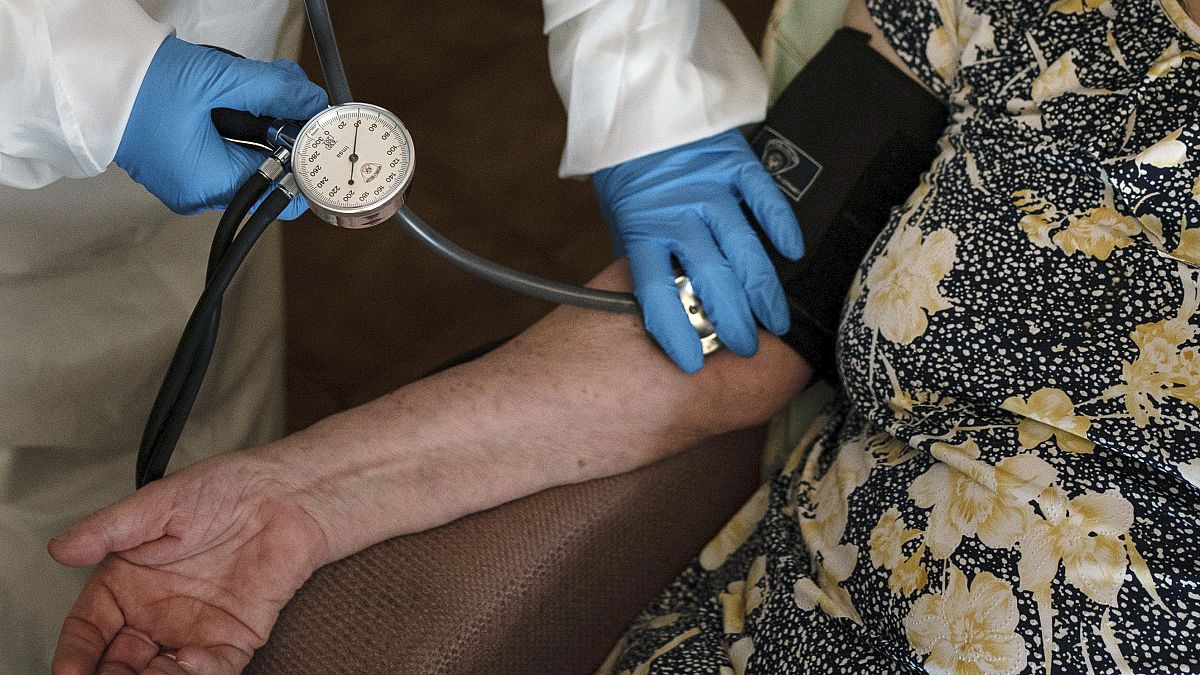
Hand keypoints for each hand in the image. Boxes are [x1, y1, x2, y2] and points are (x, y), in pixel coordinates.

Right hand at [48, 452, 329, 673]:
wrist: (287, 493)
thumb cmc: (226, 489)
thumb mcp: (158, 504)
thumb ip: (109, 529)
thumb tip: (63, 547)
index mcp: (129, 583)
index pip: (89, 629)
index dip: (75, 654)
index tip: (67, 671)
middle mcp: (158, 612)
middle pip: (119, 662)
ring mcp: (196, 628)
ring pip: (162, 673)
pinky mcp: (236, 637)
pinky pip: (215, 668)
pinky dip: (199, 673)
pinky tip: (187, 663)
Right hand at [115, 36, 327, 218]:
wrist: (83, 76)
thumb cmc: (140, 84)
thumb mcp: (216, 80)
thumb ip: (273, 90)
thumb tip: (314, 101)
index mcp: (210, 186)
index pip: (284, 189)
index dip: (306, 160)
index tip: (316, 127)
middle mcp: (200, 194)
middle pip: (268, 172)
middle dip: (285, 131)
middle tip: (290, 92)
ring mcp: (187, 182)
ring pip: (247, 158)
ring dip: (262, 122)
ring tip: (261, 86)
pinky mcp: (178, 164)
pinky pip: (222, 152)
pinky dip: (237, 125)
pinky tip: (235, 96)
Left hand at [593, 129, 803, 372]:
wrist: (636, 103)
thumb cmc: (629, 171)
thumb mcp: (623, 220)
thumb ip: (643, 259)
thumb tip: (658, 307)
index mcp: (643, 231)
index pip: (657, 293)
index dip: (675, 331)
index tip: (693, 363)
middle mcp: (678, 214)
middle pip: (710, 280)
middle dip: (732, 322)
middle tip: (747, 348)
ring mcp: (709, 189)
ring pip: (743, 249)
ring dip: (762, 291)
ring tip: (777, 321)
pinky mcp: (735, 164)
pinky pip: (764, 199)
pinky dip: (780, 227)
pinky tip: (794, 253)